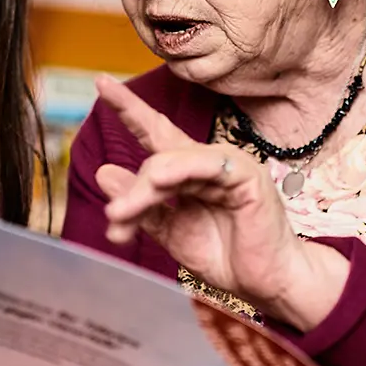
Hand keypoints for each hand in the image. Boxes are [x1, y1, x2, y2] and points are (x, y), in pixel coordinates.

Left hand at [93, 76, 348, 329]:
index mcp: (189, 171)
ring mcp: (227, 165)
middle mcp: (206, 162)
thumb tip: (103, 172)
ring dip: (143, 191)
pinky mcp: (245, 175)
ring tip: (122, 214)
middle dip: (131, 184)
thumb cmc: (226, 256)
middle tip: (113, 216)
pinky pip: (205, 165)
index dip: (129, 108)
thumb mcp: (171, 232)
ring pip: (172, 163)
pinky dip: (178, 170)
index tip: (101, 83)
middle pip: (156, 154)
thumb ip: (140, 206)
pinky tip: (159, 180)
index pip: (155, 132)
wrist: (265, 282)